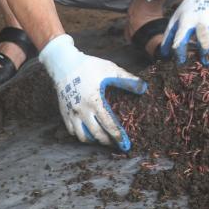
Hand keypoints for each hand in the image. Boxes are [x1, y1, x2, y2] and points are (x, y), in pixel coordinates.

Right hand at [38, 34, 146, 149]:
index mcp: (94, 101)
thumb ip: (127, 80)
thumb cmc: (89, 66)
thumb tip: (144, 88)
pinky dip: (82, 135)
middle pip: (96, 134)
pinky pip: (72, 131)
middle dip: (108, 141)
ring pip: (82, 136)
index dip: (118, 136)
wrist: (64, 64)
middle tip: (116, 143)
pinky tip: (90, 133)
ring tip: (104, 139)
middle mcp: (81, 110)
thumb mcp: (110, 70)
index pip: (108, 124)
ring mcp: (71, 113)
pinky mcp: (64, 113)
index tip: (125, 144)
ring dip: (94, 140)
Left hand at [165, 0, 208, 68]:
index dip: (180, 49)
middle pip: (204, 35)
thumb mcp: (176, 19)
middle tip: (206, 63)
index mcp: (187, 20)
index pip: (182, 35)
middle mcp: (203, 20)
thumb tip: (163, 54)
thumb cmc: (189, 11)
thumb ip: (169, 36)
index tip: (180, 62)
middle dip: (206, 49)